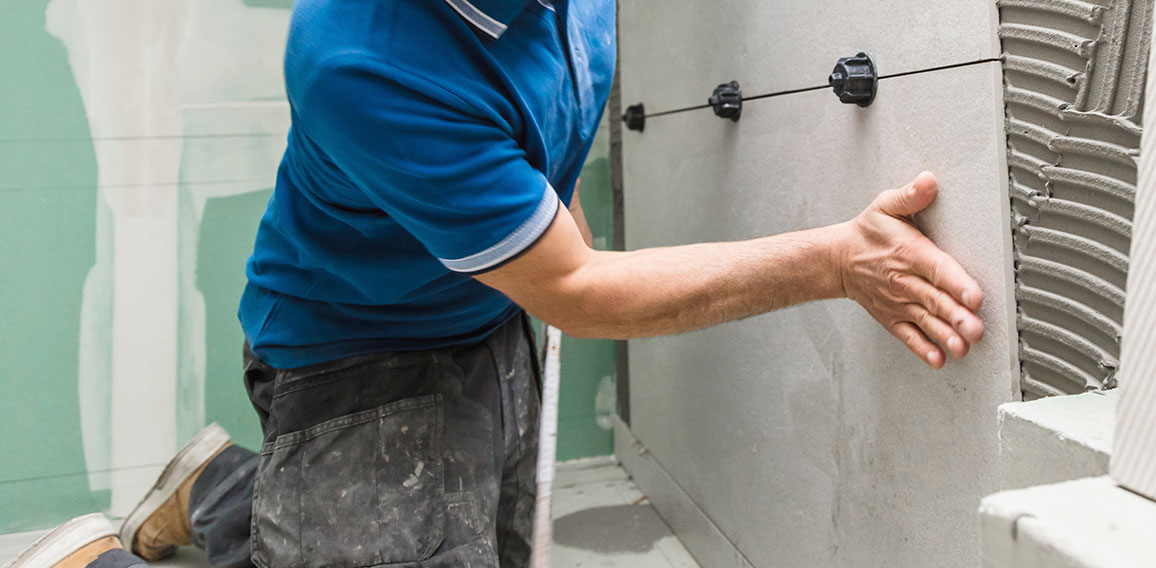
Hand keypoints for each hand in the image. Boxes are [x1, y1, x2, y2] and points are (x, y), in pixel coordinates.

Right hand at [836, 172, 984, 368]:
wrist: (837, 260)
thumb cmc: (867, 234)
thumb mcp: (885, 206)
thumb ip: (910, 196)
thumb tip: (928, 181)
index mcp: (909, 253)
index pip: (937, 269)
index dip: (956, 282)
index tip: (974, 296)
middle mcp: (904, 281)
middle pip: (935, 300)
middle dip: (956, 316)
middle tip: (976, 329)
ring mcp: (898, 303)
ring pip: (925, 320)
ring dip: (944, 335)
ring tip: (962, 348)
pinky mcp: (892, 317)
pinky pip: (907, 335)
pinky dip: (921, 348)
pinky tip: (937, 359)